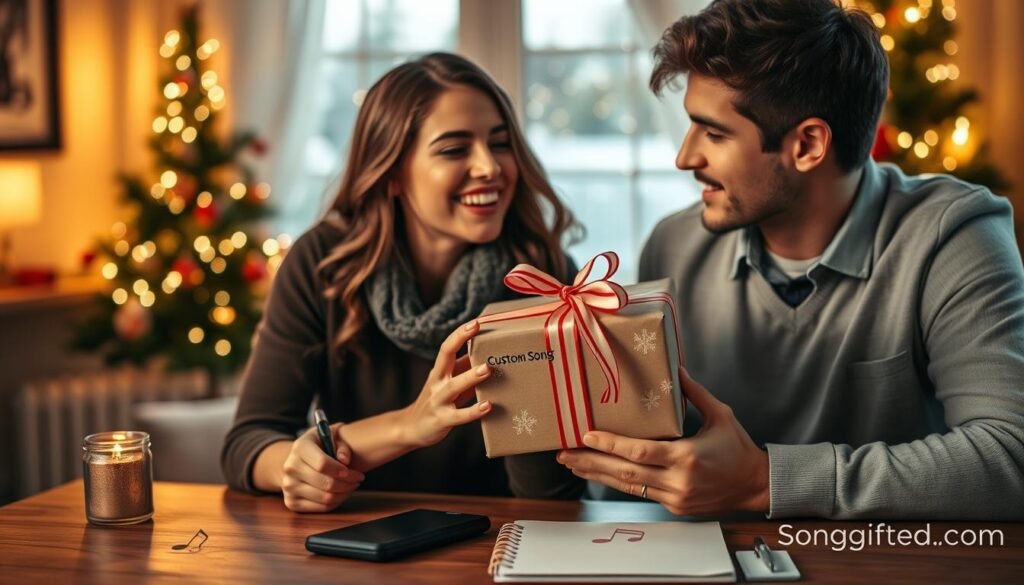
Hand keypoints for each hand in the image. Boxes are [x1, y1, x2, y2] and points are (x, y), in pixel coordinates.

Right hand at [281, 424, 364, 512]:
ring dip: (344, 493)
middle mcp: (290, 467)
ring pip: (325, 498)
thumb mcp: (333, 437)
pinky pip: (321, 507)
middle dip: (348, 484)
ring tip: (351, 485)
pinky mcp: (291, 502)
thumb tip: (345, 460)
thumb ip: (342, 446)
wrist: (298, 460)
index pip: (322, 464)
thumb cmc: (321, 446)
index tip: (357, 473)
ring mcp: (288, 486)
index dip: (342, 471)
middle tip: (358, 480)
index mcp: (300, 447)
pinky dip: (336, 502)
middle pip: (326, 483)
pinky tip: (341, 493)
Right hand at [400, 320, 492, 447]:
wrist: (412, 428)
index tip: (476, 322)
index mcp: (439, 371)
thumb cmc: (438, 401)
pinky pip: (459, 415)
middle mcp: (436, 382)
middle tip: (478, 329)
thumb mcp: (449, 382)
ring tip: (487, 368)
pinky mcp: (442, 420)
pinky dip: (473, 410)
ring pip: (453, 386)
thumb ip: (465, 370)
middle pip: (445, 357)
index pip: (447, 347)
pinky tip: (488, 405)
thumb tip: (489, 354)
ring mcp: (438, 400)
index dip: (460, 333)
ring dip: (470, 376)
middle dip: (460, 340)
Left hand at [557, 367, 769, 515]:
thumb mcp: (720, 415)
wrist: (755, 486)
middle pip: (625, 474)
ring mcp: (674, 498)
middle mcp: (677, 481)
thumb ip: (695, 393)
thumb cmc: (738, 448)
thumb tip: (676, 369)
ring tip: (573, 464)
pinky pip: (641, 494)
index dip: (611, 445)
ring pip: (628, 487)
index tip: (587, 436)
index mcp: (687, 457)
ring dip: (598, 475)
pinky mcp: (674, 507)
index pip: (640, 452)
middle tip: (564, 454)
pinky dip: (619, 482)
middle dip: (591, 463)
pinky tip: (600, 472)